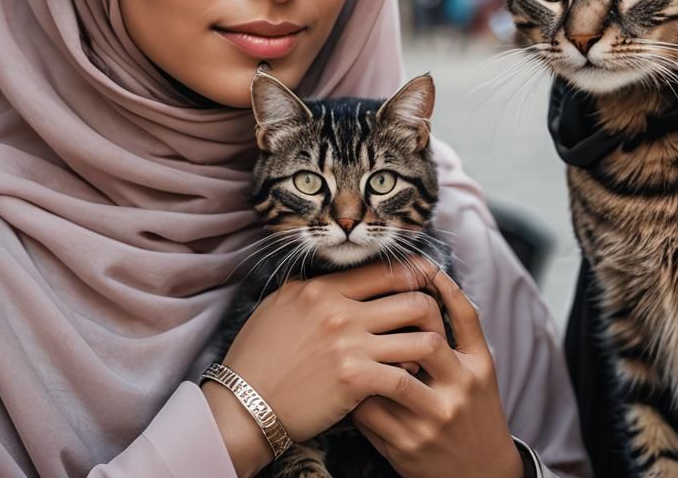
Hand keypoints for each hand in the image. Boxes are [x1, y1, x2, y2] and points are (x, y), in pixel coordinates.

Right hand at [208, 258, 448, 474]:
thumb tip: (339, 279)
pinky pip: (405, 374)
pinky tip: (410, 383)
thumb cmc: (257, 358)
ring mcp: (349, 344)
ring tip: (428, 356)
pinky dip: (414, 379)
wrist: (242, 406)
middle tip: (435, 323)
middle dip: (432, 311)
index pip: (385, 272)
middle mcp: (339, 311)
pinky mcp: (355, 380)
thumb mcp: (280, 306)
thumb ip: (313, 291)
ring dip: (429, 347)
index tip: (428, 282)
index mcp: (322, 289)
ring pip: (419, 336)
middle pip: (413, 298)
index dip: (415, 275)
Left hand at [353, 268, 525, 477]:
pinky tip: (350, 386)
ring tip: (352, 350)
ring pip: (387, 377)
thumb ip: (463, 332)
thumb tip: (433, 281)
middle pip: (425, 342)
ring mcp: (430, 420)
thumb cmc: (475, 413)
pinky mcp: (405, 446)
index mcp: (478, 368)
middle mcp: (458, 392)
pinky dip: (354, 394)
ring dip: (366, 362)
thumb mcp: (481, 372)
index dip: (440, 286)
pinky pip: (367, 411)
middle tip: (372, 318)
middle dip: (394, 327)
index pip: (463, 316)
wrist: (480, 475)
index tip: (419, 270)